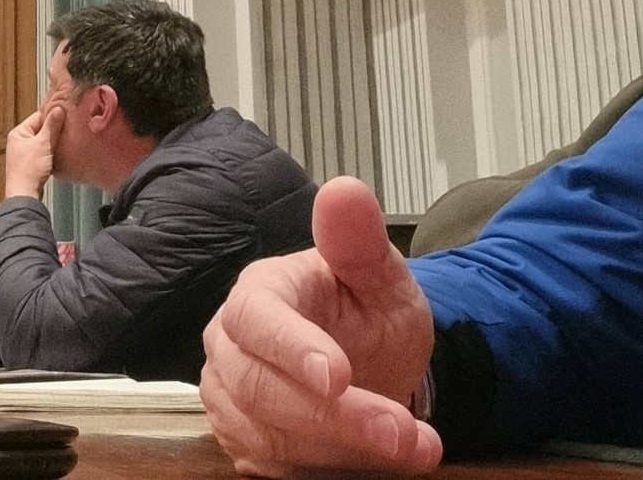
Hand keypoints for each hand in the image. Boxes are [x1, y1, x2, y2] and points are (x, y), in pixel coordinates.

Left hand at [4, 104, 63, 198]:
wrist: (25, 194)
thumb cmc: (30, 168)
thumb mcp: (43, 144)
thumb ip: (52, 126)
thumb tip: (59, 108)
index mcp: (18, 133)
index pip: (37, 117)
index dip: (52, 116)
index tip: (67, 116)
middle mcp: (19, 141)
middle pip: (41, 129)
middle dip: (54, 130)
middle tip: (69, 128)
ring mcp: (24, 154)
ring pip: (43, 142)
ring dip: (53, 142)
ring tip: (67, 140)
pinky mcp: (30, 164)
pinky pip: (43, 153)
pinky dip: (51, 152)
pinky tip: (60, 153)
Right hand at [201, 176, 440, 474]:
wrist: (368, 359)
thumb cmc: (367, 310)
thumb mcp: (380, 273)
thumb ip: (359, 239)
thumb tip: (344, 190)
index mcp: (260, 291)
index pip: (257, 319)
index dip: (293, 349)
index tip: (339, 377)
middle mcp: (230, 343)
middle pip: (261, 388)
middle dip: (337, 417)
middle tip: (403, 432)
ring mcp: (230, 396)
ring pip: (268, 436)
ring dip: (344, 449)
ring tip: (412, 446)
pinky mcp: (242, 440)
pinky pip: (276, 466)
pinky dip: (332, 468)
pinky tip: (378, 458)